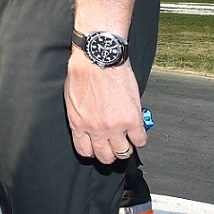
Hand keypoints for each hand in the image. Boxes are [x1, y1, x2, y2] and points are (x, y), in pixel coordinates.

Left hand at [65, 48, 146, 164]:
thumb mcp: (73, 98)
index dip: (93, 151)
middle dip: (110, 153)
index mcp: (78, 123)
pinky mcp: (131, 119)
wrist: (98, 57)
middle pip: (105, 156)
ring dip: (126, 148)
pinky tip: (138, 132)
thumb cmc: (83, 71)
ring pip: (123, 152)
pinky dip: (140, 138)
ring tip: (128, 140)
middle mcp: (95, 128)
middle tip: (115, 146)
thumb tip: (86, 121)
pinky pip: (140, 140)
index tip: (99, 147)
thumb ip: (80, 115)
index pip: (85, 150)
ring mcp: (114, 126)